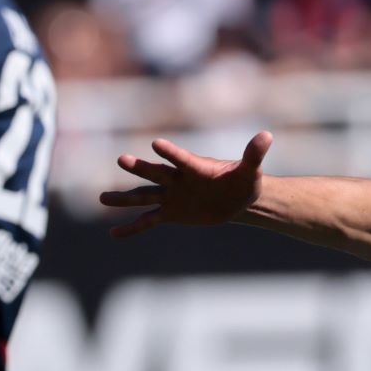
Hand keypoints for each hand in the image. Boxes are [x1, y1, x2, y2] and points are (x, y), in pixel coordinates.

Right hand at [99, 131, 271, 237]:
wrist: (237, 199)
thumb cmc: (243, 181)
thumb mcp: (251, 171)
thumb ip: (254, 154)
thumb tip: (267, 136)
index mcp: (195, 167)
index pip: (182, 158)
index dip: (171, 152)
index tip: (156, 144)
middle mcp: (178, 179)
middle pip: (156, 173)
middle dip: (141, 168)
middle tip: (122, 160)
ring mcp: (171, 196)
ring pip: (144, 196)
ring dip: (125, 198)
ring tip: (102, 199)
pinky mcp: (171, 213)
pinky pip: (148, 220)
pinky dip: (133, 228)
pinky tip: (114, 234)